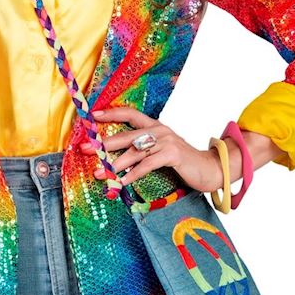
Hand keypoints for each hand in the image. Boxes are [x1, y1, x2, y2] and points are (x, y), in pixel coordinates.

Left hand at [79, 106, 223, 194]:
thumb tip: (117, 157)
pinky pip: (147, 164)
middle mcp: (159, 130)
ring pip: (134, 152)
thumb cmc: (182, 162)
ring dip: (114, 165)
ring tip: (100, 173)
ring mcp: (166, 141)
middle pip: (126, 135)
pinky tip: (122, 181)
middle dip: (103, 143)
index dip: (111, 113)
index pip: (130, 114)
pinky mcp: (172, 155)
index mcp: (155, 126)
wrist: (210, 169)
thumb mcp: (161, 151)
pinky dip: (133, 173)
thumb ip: (143, 149)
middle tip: (84, 149)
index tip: (92, 115)